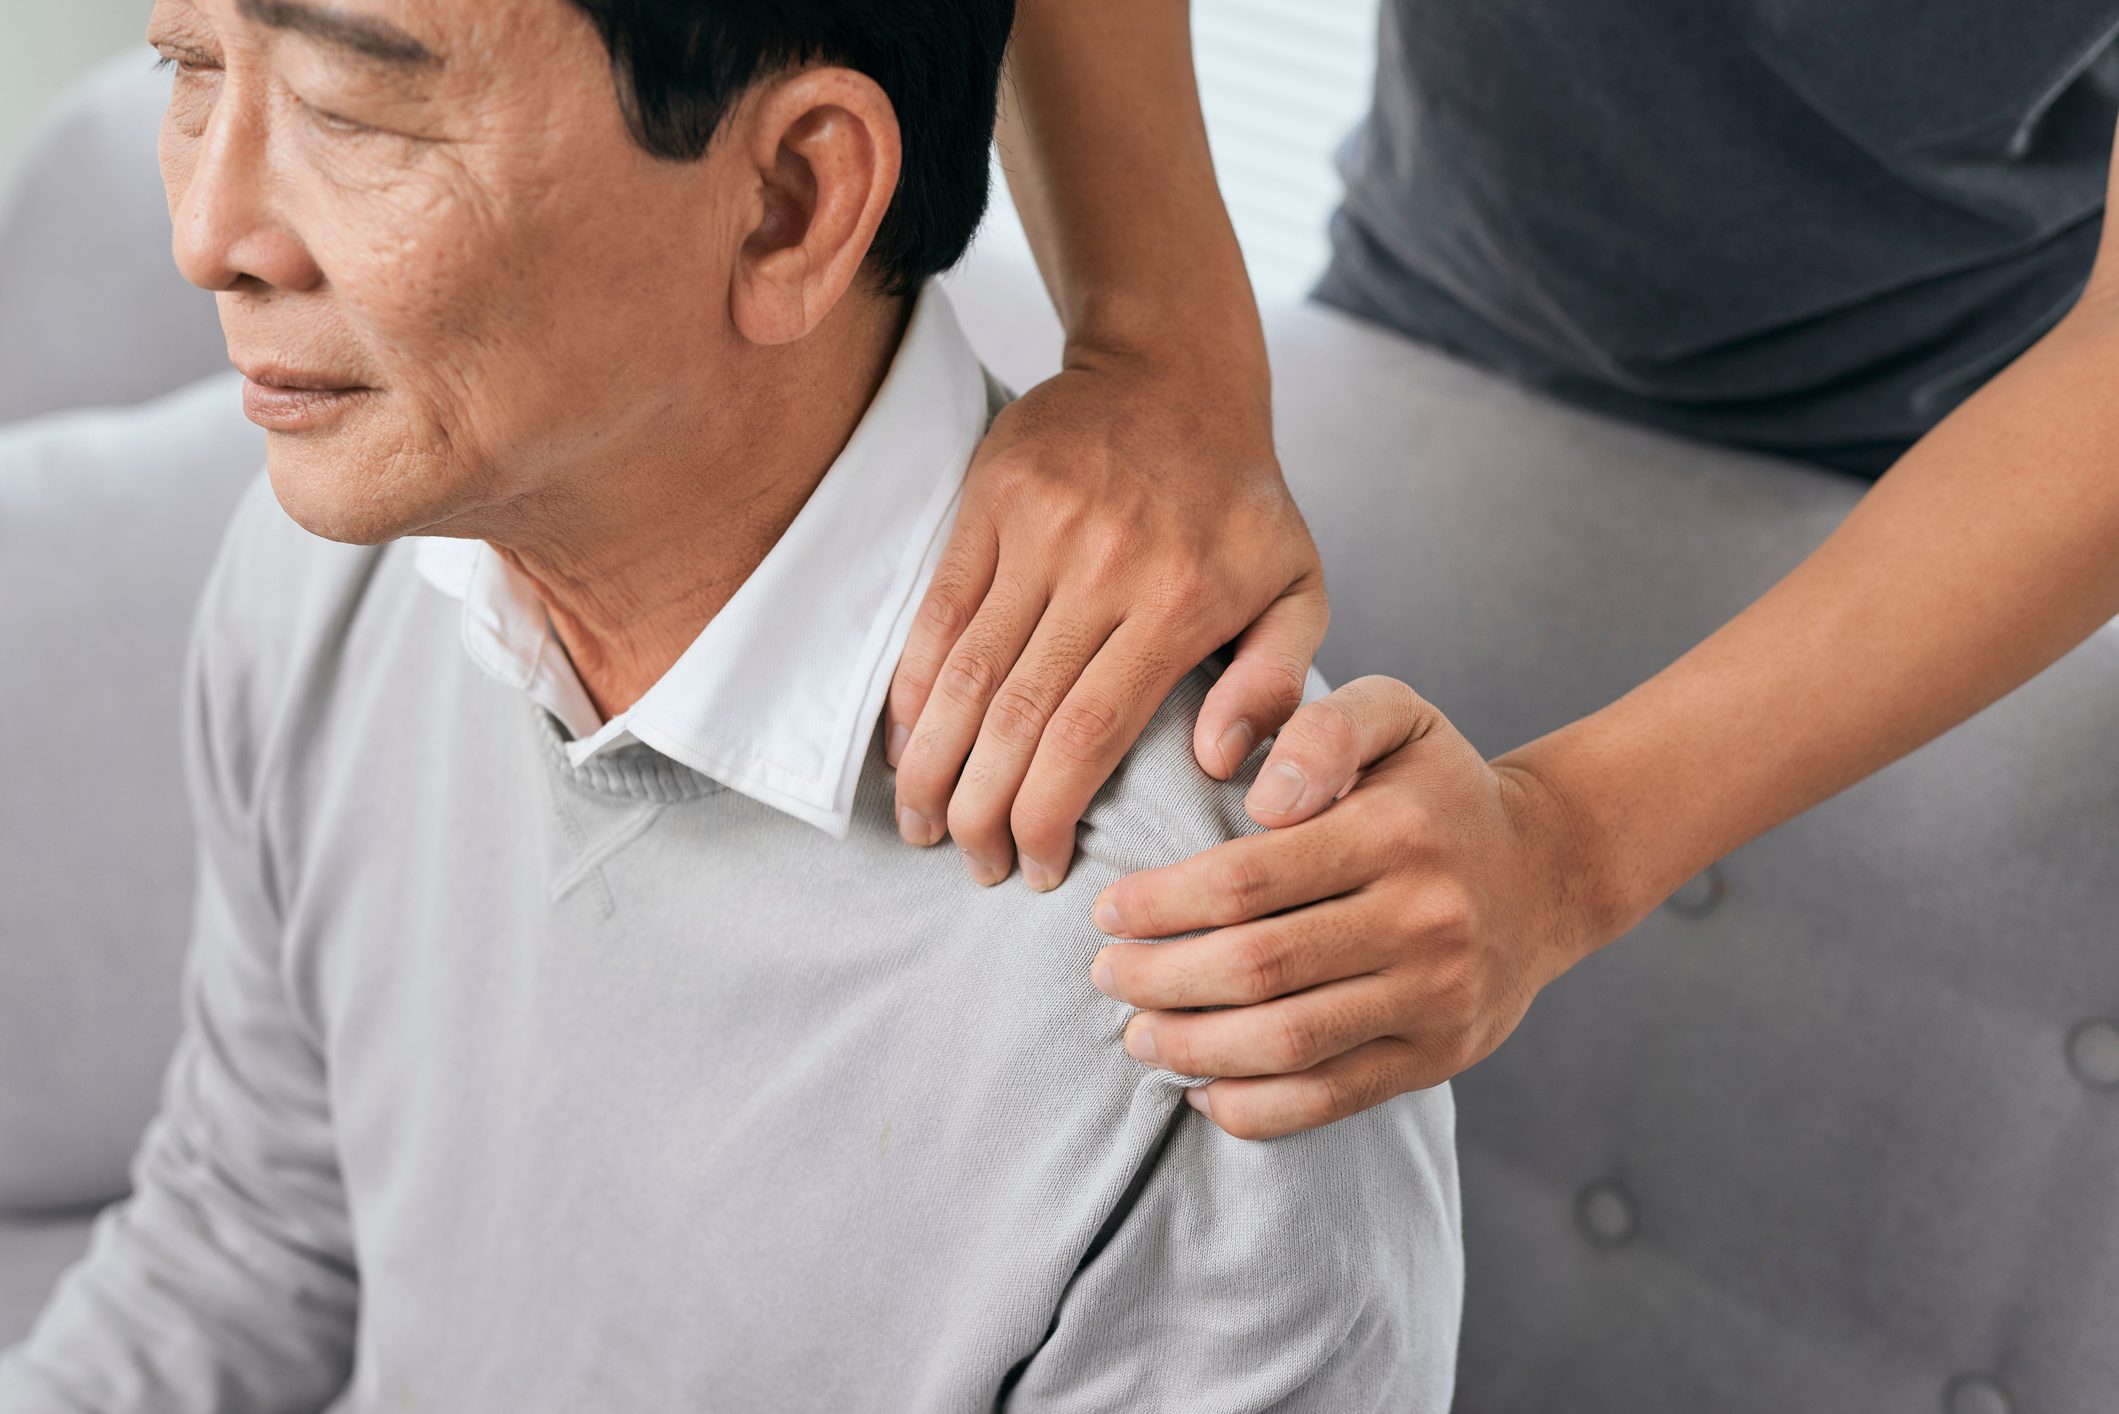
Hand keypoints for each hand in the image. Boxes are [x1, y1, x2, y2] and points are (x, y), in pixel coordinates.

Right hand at [886, 345, 1326, 890]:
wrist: (1176, 371)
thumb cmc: (1242, 502)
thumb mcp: (1300, 588)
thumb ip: (1274, 682)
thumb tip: (1225, 765)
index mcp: (1178, 603)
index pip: (1090, 735)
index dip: (1048, 815)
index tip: (1035, 870)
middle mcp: (1103, 569)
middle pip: (1018, 718)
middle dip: (982, 810)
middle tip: (974, 866)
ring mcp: (1038, 531)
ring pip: (966, 673)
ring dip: (931, 764)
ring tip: (923, 827)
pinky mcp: (989, 503)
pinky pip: (936, 613)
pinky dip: (913, 688)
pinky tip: (904, 747)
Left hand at [1087, 676, 1609, 1139]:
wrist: (1547, 870)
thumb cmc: (1435, 789)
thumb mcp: (1392, 716)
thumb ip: (1321, 728)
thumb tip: (1262, 799)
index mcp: (1395, 830)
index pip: (1245, 881)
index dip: (1158, 904)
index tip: (1106, 910)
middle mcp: (1423, 918)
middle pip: (1257, 968)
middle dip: (1159, 979)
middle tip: (1106, 974)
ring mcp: (1435, 997)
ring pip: (1287, 1043)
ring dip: (1192, 1048)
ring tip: (1138, 1034)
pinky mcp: (1440, 1057)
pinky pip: (1330, 1099)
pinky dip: (1253, 1107)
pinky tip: (1201, 1090)